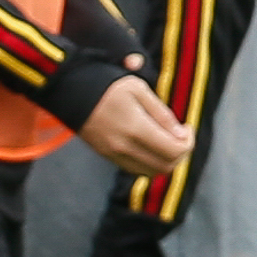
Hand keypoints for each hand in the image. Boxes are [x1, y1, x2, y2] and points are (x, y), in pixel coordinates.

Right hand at [77, 77, 191, 178]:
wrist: (68, 91)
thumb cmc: (106, 85)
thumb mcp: (139, 89)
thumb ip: (162, 113)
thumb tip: (180, 134)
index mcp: (135, 128)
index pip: (174, 150)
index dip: (188, 142)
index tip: (186, 127)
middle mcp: (124, 147)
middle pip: (166, 166)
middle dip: (180, 153)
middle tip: (179, 135)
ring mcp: (113, 154)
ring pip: (152, 171)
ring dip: (166, 160)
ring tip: (166, 140)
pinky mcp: (106, 156)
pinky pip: (136, 169)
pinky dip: (150, 161)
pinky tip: (149, 144)